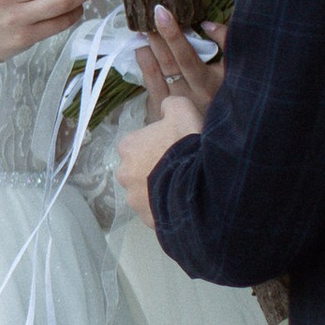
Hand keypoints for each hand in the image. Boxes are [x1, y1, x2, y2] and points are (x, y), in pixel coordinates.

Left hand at [113, 93, 201, 229]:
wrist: (200, 182)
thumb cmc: (187, 143)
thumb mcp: (182, 110)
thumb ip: (170, 105)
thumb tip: (166, 108)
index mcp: (128, 147)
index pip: (136, 145)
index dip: (156, 145)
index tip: (173, 148)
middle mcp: (124, 174)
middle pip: (138, 170)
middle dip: (153, 170)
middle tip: (178, 168)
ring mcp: (134, 200)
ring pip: (145, 193)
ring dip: (159, 191)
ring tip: (182, 187)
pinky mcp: (146, 219)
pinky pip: (155, 212)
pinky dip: (166, 209)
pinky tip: (183, 203)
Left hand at [137, 8, 224, 119]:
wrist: (217, 134)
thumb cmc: (227, 94)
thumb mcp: (233, 71)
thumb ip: (226, 43)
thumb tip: (206, 24)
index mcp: (210, 85)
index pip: (187, 56)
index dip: (173, 34)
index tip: (162, 12)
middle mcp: (190, 97)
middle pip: (167, 62)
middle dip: (155, 37)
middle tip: (145, 16)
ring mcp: (173, 107)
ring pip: (154, 73)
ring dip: (145, 49)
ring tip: (139, 30)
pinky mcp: (161, 113)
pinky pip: (149, 85)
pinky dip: (143, 64)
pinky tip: (140, 50)